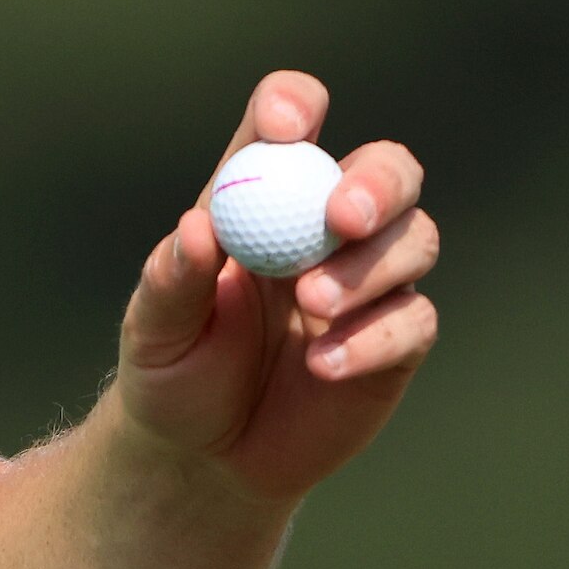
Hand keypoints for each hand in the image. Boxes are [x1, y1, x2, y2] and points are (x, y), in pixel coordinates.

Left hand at [113, 70, 440, 501]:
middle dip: (376, 183)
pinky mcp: (396, 342)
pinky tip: (323, 365)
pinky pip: (413, 320)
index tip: (285, 123)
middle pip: (386, 170)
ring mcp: (370, 283)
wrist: (204, 460)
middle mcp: (326, 228)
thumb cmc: (173, 374)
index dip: (294, 109)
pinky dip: (373, 337)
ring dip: (369, 267)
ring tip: (313, 303)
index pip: (289, 127)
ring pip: (415, 239)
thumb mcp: (153, 332)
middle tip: (343, 216)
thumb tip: (195, 229)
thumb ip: (170, 280)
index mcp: (261, 197)